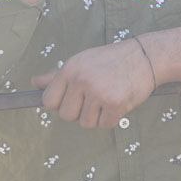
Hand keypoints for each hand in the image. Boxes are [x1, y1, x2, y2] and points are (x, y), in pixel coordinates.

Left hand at [31, 39, 155, 129]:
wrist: (145, 56)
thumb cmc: (111, 60)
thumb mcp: (82, 61)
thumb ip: (57, 75)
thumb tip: (35, 82)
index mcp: (70, 69)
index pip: (49, 101)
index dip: (60, 104)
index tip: (73, 99)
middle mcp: (82, 80)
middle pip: (66, 115)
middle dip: (79, 112)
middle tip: (94, 99)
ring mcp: (98, 92)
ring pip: (85, 123)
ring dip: (97, 116)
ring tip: (107, 98)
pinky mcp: (115, 104)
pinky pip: (104, 125)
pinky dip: (111, 119)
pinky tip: (118, 102)